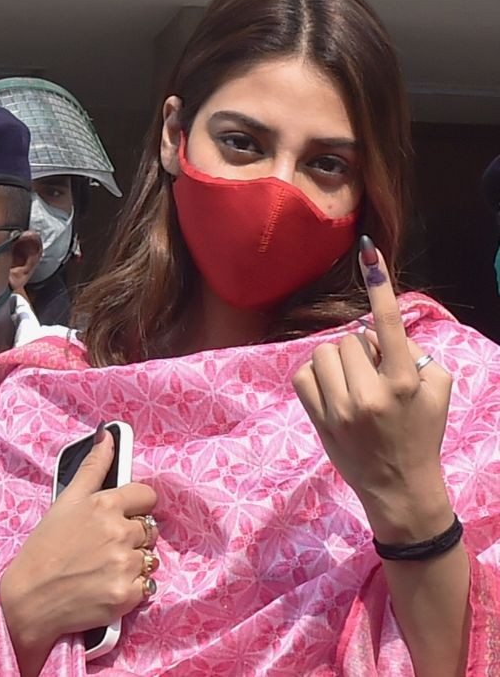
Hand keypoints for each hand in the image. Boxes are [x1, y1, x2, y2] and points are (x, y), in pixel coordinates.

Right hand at [0, 429, 157, 670]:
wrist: (30, 598)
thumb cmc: (44, 547)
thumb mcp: (66, 500)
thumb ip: (92, 467)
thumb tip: (106, 433)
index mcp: (105, 504)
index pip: (147, 496)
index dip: (135, 506)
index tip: (120, 516)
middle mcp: (120, 532)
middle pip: (149, 528)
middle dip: (132, 536)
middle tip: (104, 546)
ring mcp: (125, 565)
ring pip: (149, 557)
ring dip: (133, 563)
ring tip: (104, 567)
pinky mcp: (127, 595)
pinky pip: (146, 586)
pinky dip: (131, 589)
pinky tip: (107, 586)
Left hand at [292, 236, 454, 542]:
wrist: (399, 487)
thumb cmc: (422, 435)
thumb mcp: (437, 392)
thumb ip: (418, 356)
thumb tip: (388, 332)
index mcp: (404, 382)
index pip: (388, 324)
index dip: (379, 286)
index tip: (369, 254)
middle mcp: (370, 393)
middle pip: (350, 339)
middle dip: (362, 350)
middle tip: (374, 375)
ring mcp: (340, 408)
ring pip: (324, 353)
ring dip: (338, 361)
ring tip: (353, 383)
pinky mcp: (317, 418)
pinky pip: (303, 373)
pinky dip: (316, 376)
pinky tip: (332, 390)